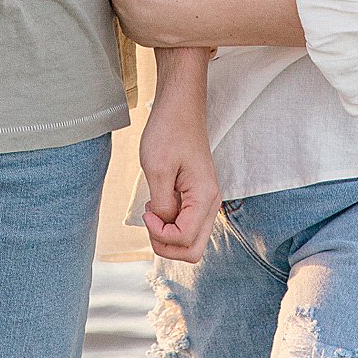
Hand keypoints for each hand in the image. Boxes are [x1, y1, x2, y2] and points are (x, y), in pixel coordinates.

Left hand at [139, 91, 221, 263]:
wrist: (179, 106)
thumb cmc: (168, 131)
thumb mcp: (157, 170)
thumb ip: (162, 206)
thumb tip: (164, 226)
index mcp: (205, 197)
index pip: (185, 239)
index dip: (160, 234)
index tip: (146, 211)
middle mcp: (211, 203)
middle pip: (192, 250)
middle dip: (166, 245)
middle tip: (149, 220)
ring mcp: (206, 201)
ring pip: (190, 240)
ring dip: (167, 235)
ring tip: (152, 209)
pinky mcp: (198, 196)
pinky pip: (187, 224)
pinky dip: (170, 223)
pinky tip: (157, 203)